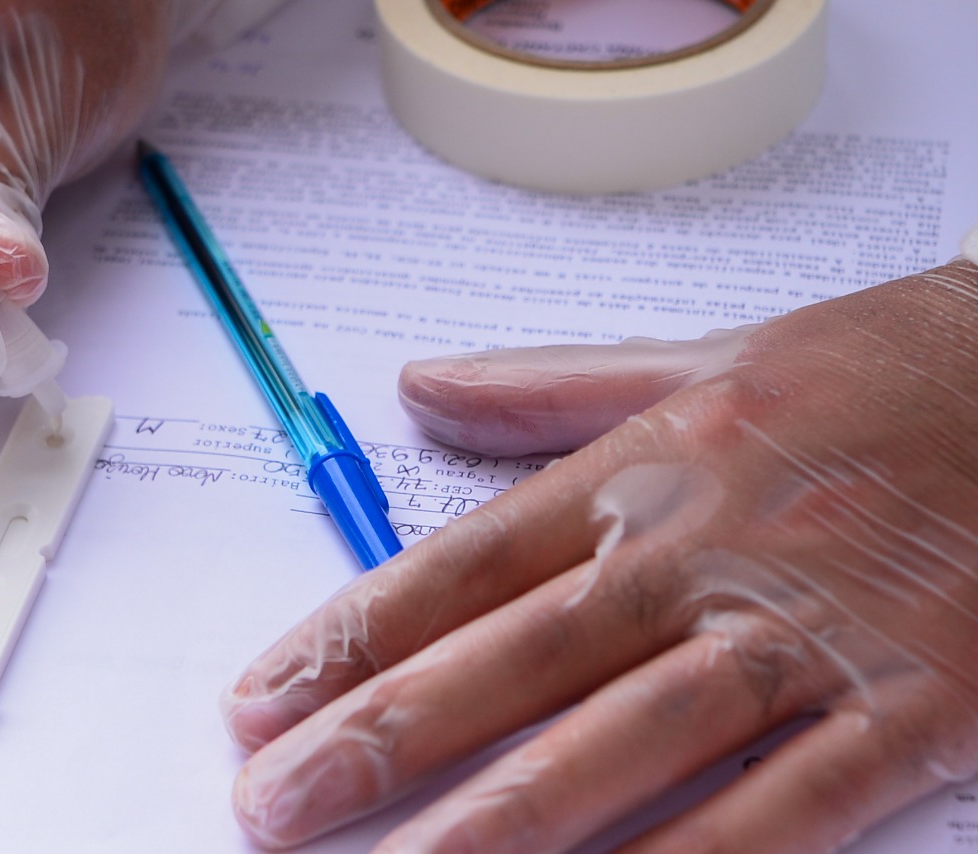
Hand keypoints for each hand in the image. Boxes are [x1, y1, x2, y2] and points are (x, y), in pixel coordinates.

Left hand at [221, 261, 977, 851]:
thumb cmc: (871, 371)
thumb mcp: (697, 361)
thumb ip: (547, 386)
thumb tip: (418, 388)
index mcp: (649, 468)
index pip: (466, 563)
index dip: (354, 635)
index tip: (261, 697)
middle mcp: (707, 551)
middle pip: (516, 662)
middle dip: (384, 740)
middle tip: (269, 802)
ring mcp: (808, 635)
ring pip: (624, 745)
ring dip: (498, 824)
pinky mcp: (915, 706)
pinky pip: (787, 810)